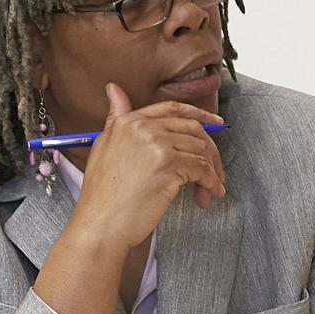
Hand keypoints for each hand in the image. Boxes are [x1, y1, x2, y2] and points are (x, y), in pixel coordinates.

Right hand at [68, 83, 225, 248]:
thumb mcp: (105, 148)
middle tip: (215, 172)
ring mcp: (156, 145)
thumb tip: (114, 89)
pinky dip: (211, 183)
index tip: (215, 123)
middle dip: (209, 151)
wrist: (100, 224)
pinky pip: (202, 169)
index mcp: (127, 122)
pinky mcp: (169, 165)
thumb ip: (116, 119)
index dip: (198, 115)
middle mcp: (142, 128)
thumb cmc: (103, 197)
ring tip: (208, 191)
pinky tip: (209, 194)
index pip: (172, 110)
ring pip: (200, 150)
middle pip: (192, 129)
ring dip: (210, 172)